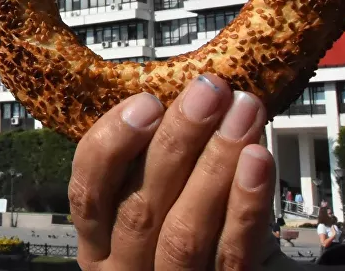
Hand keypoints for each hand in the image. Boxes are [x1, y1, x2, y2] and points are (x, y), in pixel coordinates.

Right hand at [68, 75, 278, 269]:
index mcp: (96, 241)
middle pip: (140, 206)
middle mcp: (123, 268)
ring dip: (215, 162)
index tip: (147, 101)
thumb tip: (178, 95)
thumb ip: (149, 165)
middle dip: (176, 141)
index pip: (87, 191)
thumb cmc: (182, 231)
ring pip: (185, 229)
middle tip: (208, 92)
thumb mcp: (150, 202)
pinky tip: (257, 158)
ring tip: (242, 112)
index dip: (112, 144)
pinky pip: (233, 252)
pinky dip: (246, 203)